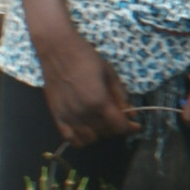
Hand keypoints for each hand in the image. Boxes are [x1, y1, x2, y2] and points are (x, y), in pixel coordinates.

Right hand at [39, 30, 132, 146]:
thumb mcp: (110, 74)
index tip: (134, 124)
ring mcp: (68, 116)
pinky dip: (80, 139)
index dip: (129, 127)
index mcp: (98, 101)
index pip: (119, 126)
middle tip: (117, 118)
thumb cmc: (85, 58)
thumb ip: (121, 96)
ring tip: (101, 122)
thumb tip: (132, 114)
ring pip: (89, 139)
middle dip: (115, 128)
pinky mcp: (56, 116)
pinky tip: (86, 130)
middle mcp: (83, 112)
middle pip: (105, 133)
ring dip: (99, 134)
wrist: (57, 50)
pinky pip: (70, 139)